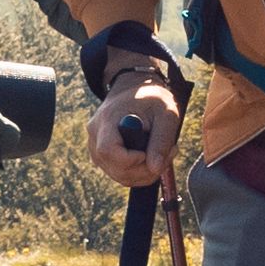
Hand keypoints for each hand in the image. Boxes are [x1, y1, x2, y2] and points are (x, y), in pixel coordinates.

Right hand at [91, 68, 180, 182]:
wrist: (135, 90)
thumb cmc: (152, 98)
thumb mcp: (166, 113)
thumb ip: (162, 140)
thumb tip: (155, 168)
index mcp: (107, 119)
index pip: (108, 150)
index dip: (130, 160)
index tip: (149, 152)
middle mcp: (95, 134)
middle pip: (115, 168)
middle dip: (145, 169)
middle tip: (169, 153)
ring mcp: (96, 146)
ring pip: (119, 175)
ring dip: (146, 172)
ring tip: (165, 152)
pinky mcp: (102, 155)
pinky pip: (120, 173)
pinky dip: (139, 172)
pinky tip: (152, 155)